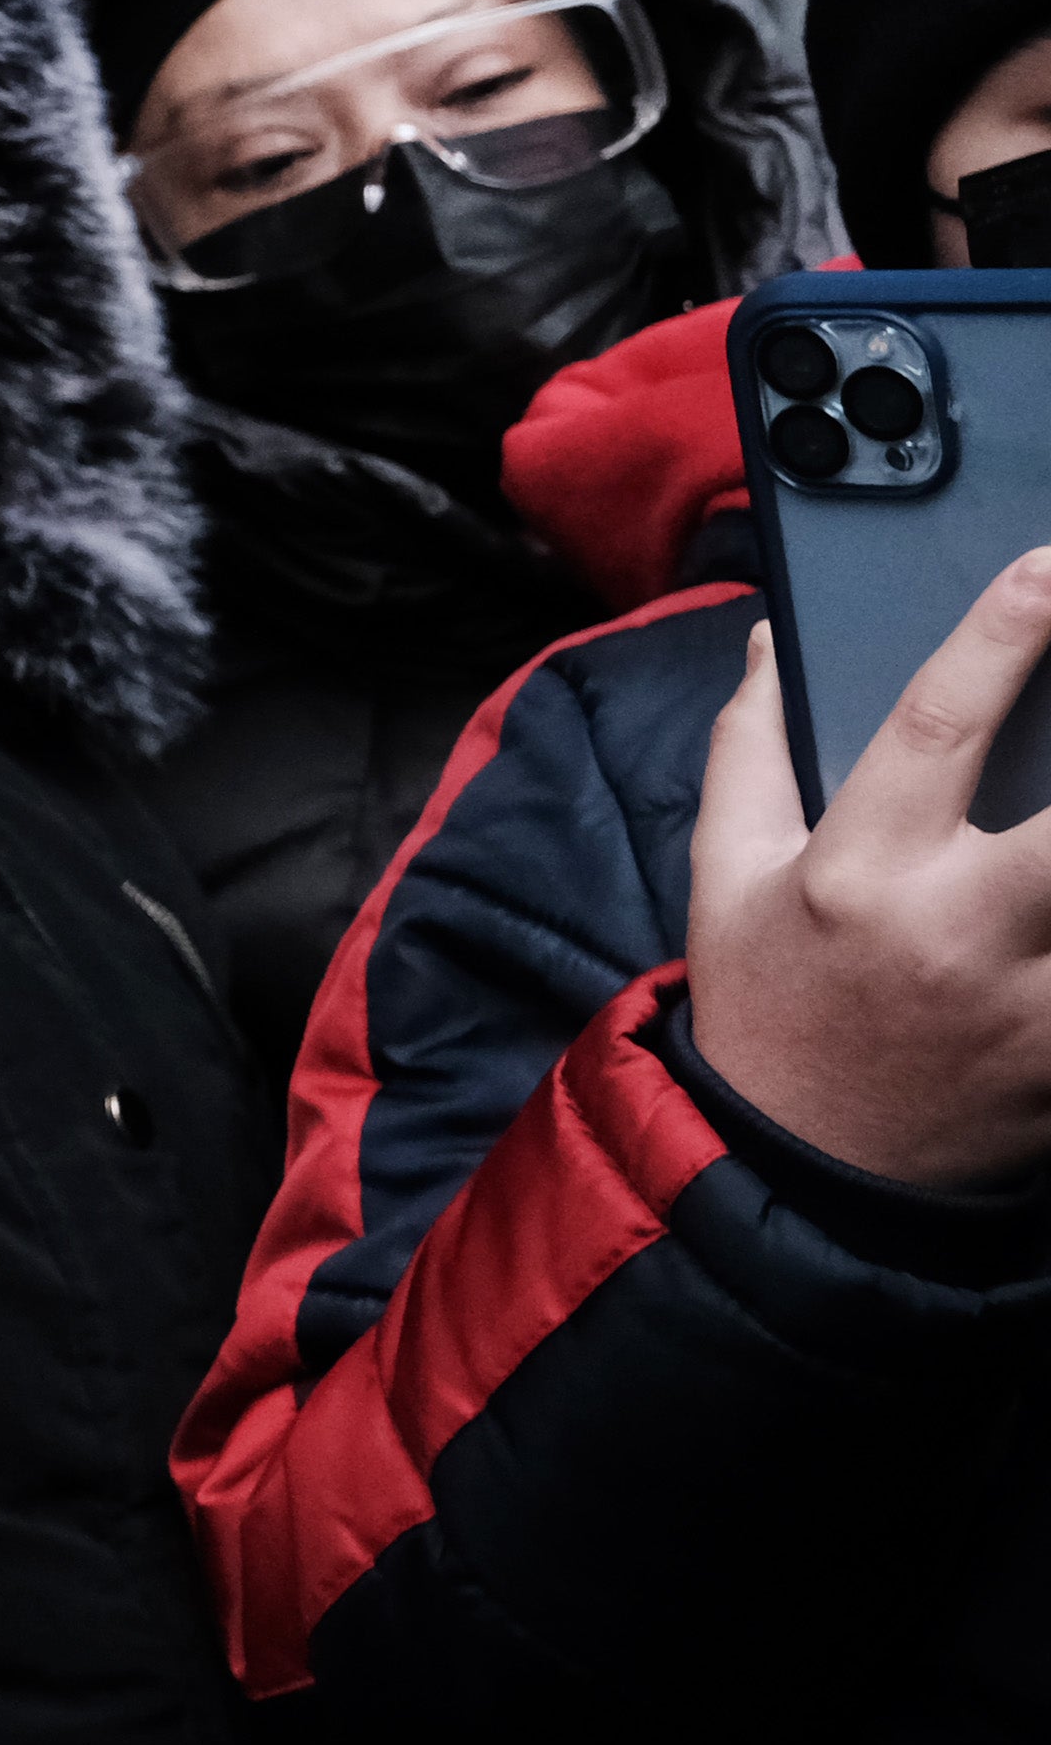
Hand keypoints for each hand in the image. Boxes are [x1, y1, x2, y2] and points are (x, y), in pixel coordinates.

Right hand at [683, 570, 1050, 1191]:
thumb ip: (749, 751)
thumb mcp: (726, 879)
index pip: (938, 724)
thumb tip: (772, 643)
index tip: (1046, 567)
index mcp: (854, 873)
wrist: (801, 1177)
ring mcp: (1030, 1005)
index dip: (1002, 633)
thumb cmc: (768, 1011)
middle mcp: (951, 931)